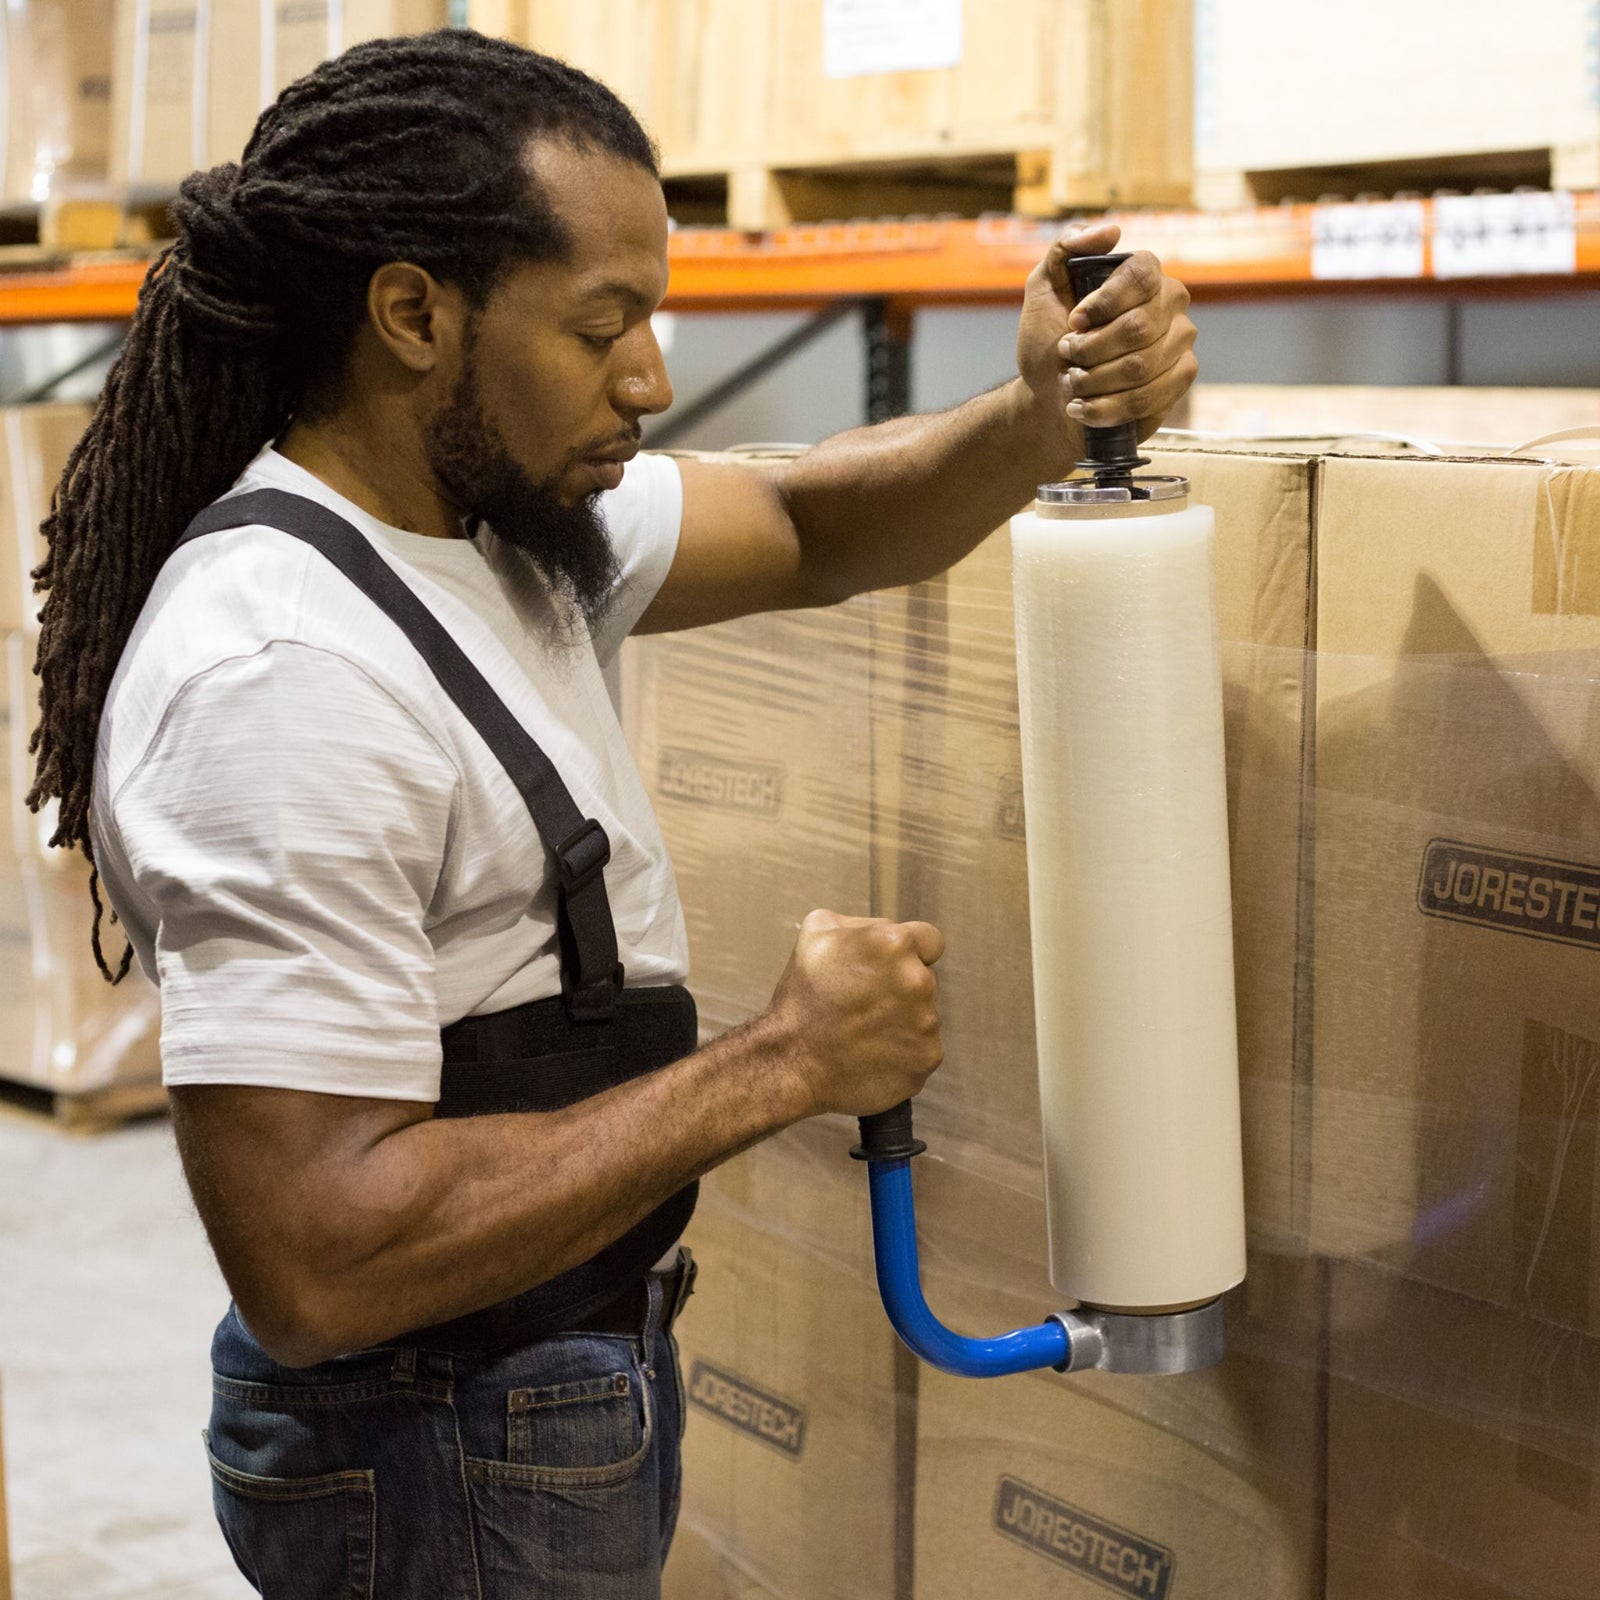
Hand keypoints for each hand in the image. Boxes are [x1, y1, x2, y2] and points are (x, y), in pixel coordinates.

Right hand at [766, 909, 943, 1118]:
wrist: (793, 1062)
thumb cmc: (802, 998)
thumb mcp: (816, 933)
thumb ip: (860, 924)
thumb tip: (882, 932)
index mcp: (895, 943)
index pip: (931, 940)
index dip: (913, 951)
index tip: (892, 968)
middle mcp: (919, 980)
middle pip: (925, 978)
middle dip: (901, 987)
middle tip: (862, 1003)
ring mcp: (926, 1022)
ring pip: (923, 1014)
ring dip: (902, 1019)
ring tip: (862, 1029)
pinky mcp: (927, 1057)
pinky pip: (921, 1047)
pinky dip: (902, 1051)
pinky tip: (872, 1051)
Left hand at [1015, 220, 1197, 446]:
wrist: (1048, 396)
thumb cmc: (1048, 340)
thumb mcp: (1042, 288)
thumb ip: (1065, 248)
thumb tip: (1112, 230)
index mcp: (1144, 274)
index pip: (1142, 275)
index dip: (1103, 303)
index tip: (1073, 322)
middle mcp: (1171, 303)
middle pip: (1138, 327)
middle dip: (1090, 349)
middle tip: (1067, 355)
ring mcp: (1180, 343)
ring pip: (1141, 367)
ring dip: (1093, 381)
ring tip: (1072, 382)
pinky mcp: (1179, 381)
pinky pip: (1148, 398)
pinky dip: (1105, 409)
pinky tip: (1082, 408)